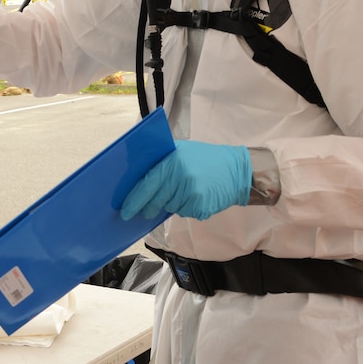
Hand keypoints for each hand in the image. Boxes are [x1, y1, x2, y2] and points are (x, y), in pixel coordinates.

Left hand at [120, 141, 250, 220]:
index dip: (134, 199)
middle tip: (144, 211)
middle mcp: (181, 178)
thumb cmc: (207, 159)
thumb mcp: (183, 151)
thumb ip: (163, 162)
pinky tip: (196, 197)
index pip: (147, 184)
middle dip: (148, 207)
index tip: (125, 211)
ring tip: (184, 192)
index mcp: (173, 161)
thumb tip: (139, 180)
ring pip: (170, 207)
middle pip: (156, 200)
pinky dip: (186, 207)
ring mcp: (191, 194)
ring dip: (171, 203)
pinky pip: (184, 212)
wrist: (238, 170)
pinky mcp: (200, 207)